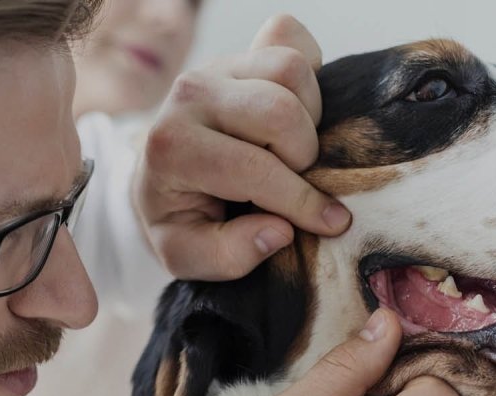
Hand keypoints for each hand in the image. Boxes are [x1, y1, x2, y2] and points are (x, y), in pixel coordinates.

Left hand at [134, 14, 351, 280]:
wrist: (163, 176)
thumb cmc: (181, 218)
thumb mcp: (187, 256)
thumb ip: (228, 256)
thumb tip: (279, 231)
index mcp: (171, 147)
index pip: (253, 169)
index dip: (300, 202)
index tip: (332, 224)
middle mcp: (188, 95)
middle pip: (280, 111)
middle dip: (304, 156)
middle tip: (298, 180)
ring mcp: (215, 66)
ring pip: (292, 70)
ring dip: (309, 117)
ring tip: (293, 150)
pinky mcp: (240, 51)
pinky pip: (293, 39)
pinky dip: (309, 75)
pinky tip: (297, 113)